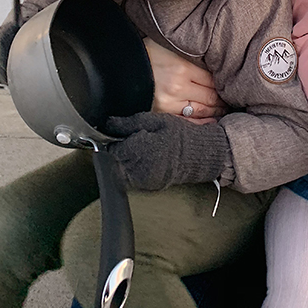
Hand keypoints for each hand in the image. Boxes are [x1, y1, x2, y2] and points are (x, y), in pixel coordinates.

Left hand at [105, 112, 229, 189]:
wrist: (199, 155)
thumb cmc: (179, 136)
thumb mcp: (155, 121)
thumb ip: (130, 123)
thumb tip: (109, 124)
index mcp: (138, 150)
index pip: (114, 146)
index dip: (119, 137)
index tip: (127, 133)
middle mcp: (138, 169)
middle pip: (118, 158)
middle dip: (125, 148)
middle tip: (141, 140)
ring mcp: (143, 180)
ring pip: (124, 168)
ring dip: (131, 159)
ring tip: (147, 150)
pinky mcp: (148, 187)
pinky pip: (134, 177)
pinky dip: (138, 168)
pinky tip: (150, 159)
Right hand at [144, 38, 226, 119]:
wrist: (120, 68)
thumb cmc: (147, 53)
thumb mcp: (170, 47)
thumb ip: (191, 54)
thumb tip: (214, 61)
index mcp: (182, 67)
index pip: (213, 80)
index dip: (225, 83)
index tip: (233, 85)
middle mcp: (178, 87)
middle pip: (211, 96)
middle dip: (224, 99)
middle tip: (234, 100)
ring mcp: (170, 103)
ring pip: (202, 111)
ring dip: (216, 111)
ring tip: (225, 110)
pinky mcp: (162, 113)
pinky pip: (187, 122)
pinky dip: (202, 123)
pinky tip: (212, 122)